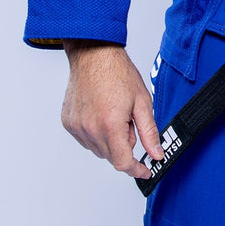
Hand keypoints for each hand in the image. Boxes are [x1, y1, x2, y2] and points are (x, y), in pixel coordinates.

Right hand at [61, 41, 164, 177]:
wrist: (94, 54)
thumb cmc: (118, 73)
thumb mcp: (142, 102)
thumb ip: (149, 132)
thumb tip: (156, 154)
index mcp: (110, 125)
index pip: (123, 162)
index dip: (136, 169)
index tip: (144, 170)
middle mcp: (90, 129)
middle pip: (111, 155)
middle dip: (125, 144)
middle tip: (129, 120)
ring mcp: (77, 127)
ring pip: (98, 148)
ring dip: (110, 139)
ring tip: (114, 112)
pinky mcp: (68, 123)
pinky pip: (86, 139)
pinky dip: (96, 132)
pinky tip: (101, 112)